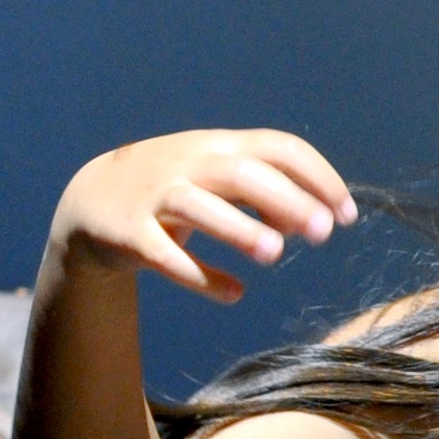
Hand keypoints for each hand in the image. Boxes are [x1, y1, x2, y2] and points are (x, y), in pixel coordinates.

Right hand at [54, 128, 358, 302]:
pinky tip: (234, 293)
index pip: (278, 147)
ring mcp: (155, 197)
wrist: (91, 198)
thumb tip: (311, 219)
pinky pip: (165, 256)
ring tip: (275, 254)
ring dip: (240, 229)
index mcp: (219, 145)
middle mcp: (187, 164)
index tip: (346, 214)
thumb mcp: (218, 178)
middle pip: (241, 172)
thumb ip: (265, 192)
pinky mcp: (129, 234)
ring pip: (198, 206)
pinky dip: (200, 276)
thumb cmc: (174, 188)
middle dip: (286, 200)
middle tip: (322, 234)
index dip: (317, 176)